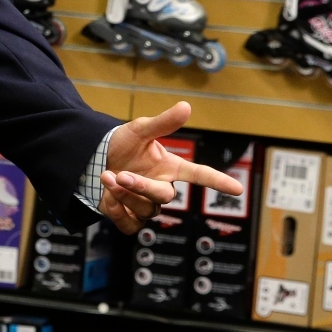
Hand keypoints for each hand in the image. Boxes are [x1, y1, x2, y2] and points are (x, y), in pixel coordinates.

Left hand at [98, 101, 244, 234]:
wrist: (93, 159)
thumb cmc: (121, 144)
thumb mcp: (139, 130)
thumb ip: (162, 122)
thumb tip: (186, 106)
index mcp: (170, 167)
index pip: (200, 175)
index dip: (218, 181)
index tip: (238, 189)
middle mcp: (161, 188)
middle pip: (165, 197)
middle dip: (142, 186)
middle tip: (120, 174)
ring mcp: (146, 205)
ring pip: (146, 210)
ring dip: (124, 195)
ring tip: (106, 176)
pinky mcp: (130, 218)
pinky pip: (130, 225)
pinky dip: (117, 212)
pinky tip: (107, 197)